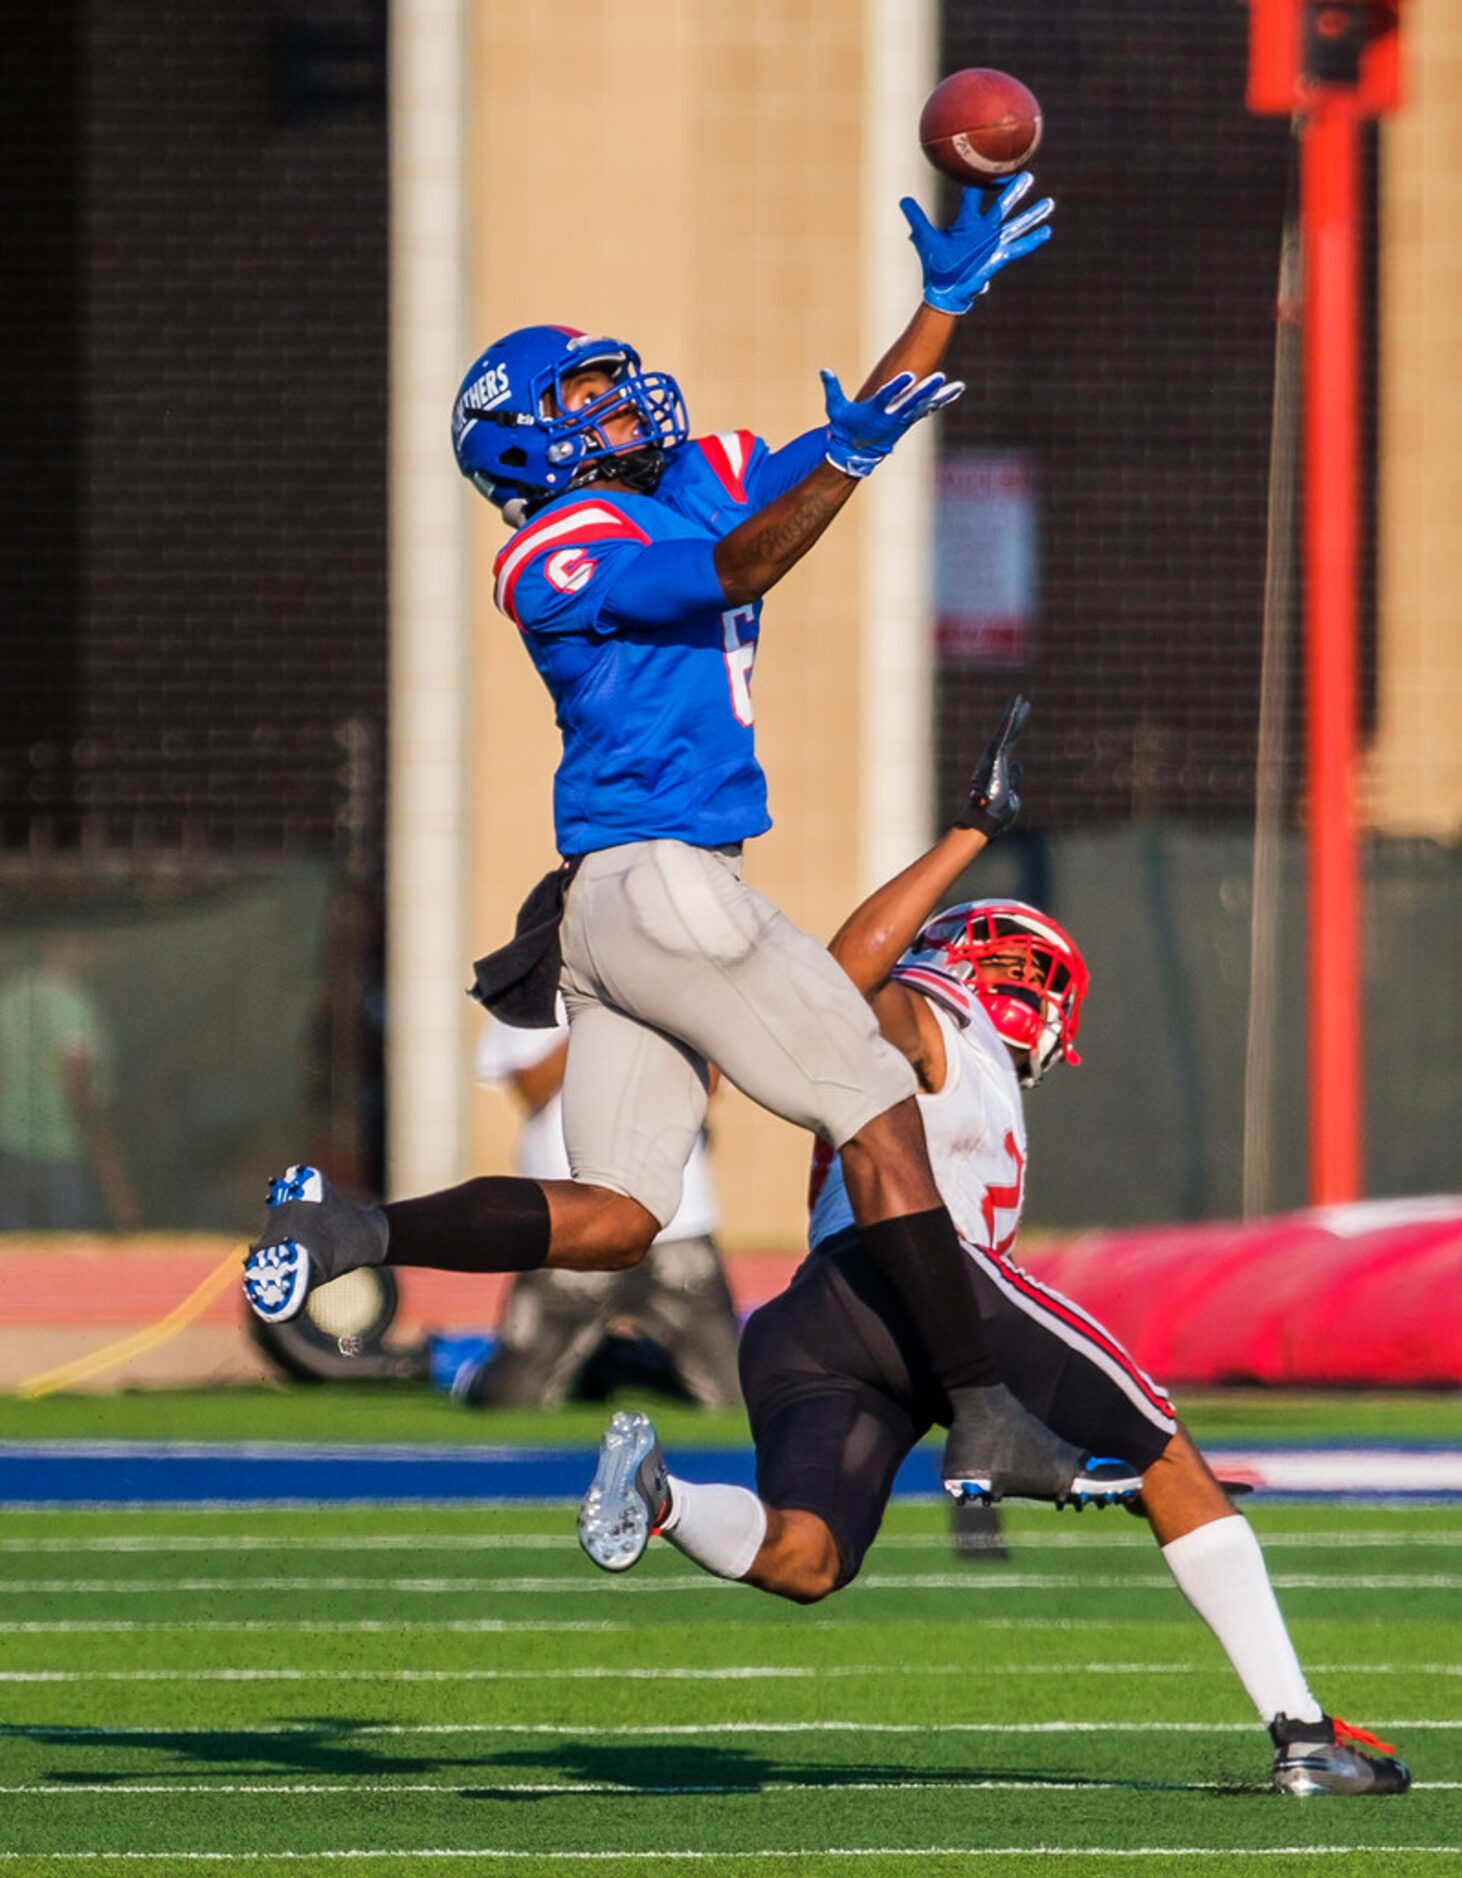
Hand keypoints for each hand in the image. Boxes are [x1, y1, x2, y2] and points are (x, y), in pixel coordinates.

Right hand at [821, 368, 963, 478]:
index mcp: (874, 412)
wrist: (855, 454)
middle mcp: (892, 417)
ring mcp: (902, 420)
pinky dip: (942, 399)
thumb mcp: (835, 410)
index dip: (898, 386)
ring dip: (939, 394)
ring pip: (924, 405)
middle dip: (925, 390)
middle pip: (911, 402)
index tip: (909, 375)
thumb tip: (824, 369)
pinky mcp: (909, 421)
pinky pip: (929, 408)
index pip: (887, 397)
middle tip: (938, 376)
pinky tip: (956, 389)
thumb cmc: (844, 429)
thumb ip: (832, 389)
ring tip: (955, 384)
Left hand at [900, 174, 1054, 315]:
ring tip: (1049, 203)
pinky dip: (1033, 240)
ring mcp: (993, 243)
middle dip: (1014, 191)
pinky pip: (1019, 247)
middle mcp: (983, 230)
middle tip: (1026, 173)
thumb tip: (903, 200)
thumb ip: (917, 219)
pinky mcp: (998, 257)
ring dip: (1032, 214)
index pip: (974, 196)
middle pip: (1001, 205)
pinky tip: (1047, 232)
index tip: (989, 164)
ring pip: (1016, 224)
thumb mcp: (926, 240)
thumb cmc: (936, 266)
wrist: (944, 291)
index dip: (979, 181)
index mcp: (967, 223)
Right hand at [957, 694, 1028, 836]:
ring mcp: (994, 758)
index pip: (1010, 744)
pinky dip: (1010, 722)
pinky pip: (1005, 735)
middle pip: (1009, 734)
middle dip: (1016, 717)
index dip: (1016, 730)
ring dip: (1014, 715)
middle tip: (1022, 701)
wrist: (986, 819)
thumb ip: (1016, 779)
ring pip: (1007, 732)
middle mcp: (994, 760)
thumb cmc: (996, 812)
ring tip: (1021, 699)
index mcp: (999, 767)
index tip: (1021, 716)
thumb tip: (1019, 766)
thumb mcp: (1013, 794)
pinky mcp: (996, 757)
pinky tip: (1016, 708)